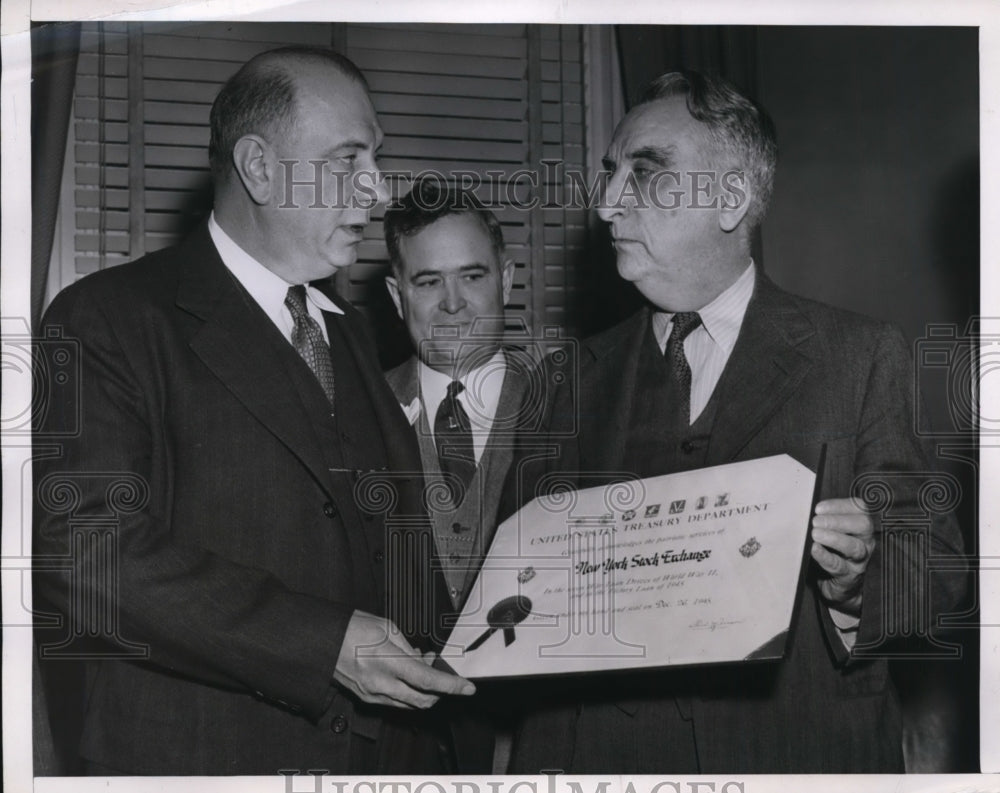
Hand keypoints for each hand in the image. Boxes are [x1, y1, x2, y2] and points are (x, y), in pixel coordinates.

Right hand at [333, 611, 474, 708]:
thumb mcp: (387, 628)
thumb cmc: (351, 629)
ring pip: (410, 704)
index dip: (451, 686)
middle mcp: (381, 683)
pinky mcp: (366, 698)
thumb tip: (422, 660)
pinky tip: (405, 675)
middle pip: (423, 700)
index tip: (467, 688)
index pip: (428, 681)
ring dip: (423, 691)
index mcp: (388, 662)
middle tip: (444, 676)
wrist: (323, 642)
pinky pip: (395, 701)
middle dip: (440, 693)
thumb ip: (408, 648)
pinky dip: (407, 691)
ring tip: (421, 667)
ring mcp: (373, 694)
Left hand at [810, 498, 875, 615]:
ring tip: (815, 534)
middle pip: (862, 525)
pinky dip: (825, 557)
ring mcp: (860, 560)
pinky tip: (814, 550)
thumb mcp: (830, 532)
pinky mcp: (849, 577)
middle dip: (837, 520)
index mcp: (861, 525)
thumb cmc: (831, 551)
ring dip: (833, 538)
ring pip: (854, 547)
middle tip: (815, 522)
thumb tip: (803, 509)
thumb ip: (822, 520)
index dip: (838, 505)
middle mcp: (866, 541)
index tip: (817, 508)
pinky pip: (839, 566)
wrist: (837, 585)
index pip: (858, 508)